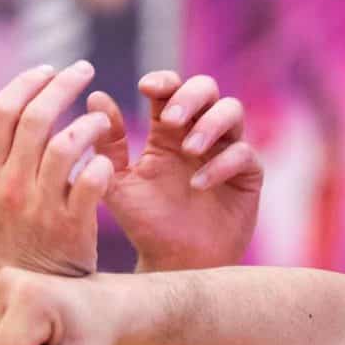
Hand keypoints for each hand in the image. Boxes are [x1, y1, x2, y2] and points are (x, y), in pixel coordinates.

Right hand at [0, 62, 124, 275]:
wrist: (31, 291)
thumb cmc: (15, 237)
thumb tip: (2, 102)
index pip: (0, 111)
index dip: (25, 82)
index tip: (48, 69)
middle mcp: (9, 187)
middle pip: (35, 118)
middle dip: (62, 85)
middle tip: (83, 70)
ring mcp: (40, 207)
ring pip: (65, 145)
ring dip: (88, 123)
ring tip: (100, 119)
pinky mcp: (71, 226)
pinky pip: (91, 182)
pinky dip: (100, 164)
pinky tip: (105, 160)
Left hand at [102, 70, 262, 270]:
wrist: (172, 263)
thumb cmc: (145, 223)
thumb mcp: (119, 183)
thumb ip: (109, 144)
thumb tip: (96, 97)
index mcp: (167, 130)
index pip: (171, 88)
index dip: (163, 81)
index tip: (146, 88)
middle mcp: (200, 133)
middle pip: (207, 88)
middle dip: (190, 96)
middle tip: (169, 119)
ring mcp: (226, 151)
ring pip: (232, 110)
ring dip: (210, 123)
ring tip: (189, 149)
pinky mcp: (248, 175)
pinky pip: (244, 153)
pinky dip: (222, 163)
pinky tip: (198, 183)